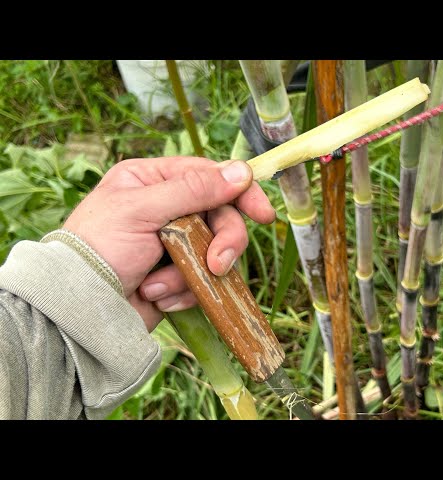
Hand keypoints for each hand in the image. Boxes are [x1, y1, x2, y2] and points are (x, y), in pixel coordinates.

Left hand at [63, 156, 274, 331]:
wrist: (78, 309)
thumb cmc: (99, 248)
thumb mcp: (143, 210)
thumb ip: (193, 189)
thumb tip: (242, 171)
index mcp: (153, 181)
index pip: (210, 176)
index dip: (240, 193)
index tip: (263, 215)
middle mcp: (166, 208)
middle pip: (220, 217)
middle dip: (221, 243)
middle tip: (218, 264)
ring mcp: (173, 244)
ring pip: (215, 251)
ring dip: (191, 273)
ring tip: (159, 286)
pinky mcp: (176, 276)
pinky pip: (202, 280)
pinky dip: (182, 291)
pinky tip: (154, 296)